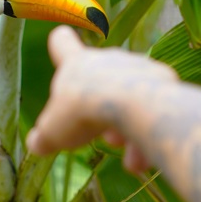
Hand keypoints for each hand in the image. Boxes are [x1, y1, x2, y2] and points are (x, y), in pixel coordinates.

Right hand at [25, 26, 176, 171]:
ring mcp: (138, 66)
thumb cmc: (83, 112)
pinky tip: (140, 159)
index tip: (59, 46)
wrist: (131, 103)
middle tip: (99, 133)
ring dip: (125, 124)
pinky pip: (153, 106)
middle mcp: (108, 59)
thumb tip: (35, 144)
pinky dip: (146, 132)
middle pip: (99, 78)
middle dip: (99, 107)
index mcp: (77, 63)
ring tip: (123, 148)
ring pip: (129, 95)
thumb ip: (44, 137)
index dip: (59, 46)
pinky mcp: (165, 80)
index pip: (62, 42)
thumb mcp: (53, 131)